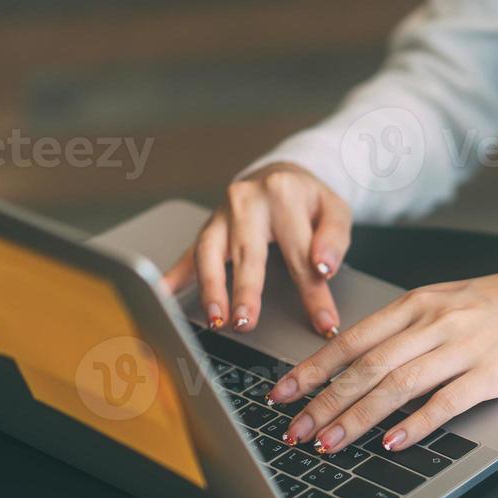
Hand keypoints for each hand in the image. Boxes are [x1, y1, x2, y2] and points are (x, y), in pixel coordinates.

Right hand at [162, 162, 350, 337]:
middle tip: (245, 322)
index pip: (300, 254)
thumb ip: (334, 239)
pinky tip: (163, 295)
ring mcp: (222, 213)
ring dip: (210, 288)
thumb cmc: (309, 199)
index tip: (323, 324)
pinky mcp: (208, 226)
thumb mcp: (335, 210)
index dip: (313, 294)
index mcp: (283, 194)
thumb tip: (324, 268)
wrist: (281, 174)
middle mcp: (247, 200)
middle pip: (247, 252)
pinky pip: (188, 253)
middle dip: (245, 291)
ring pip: (209, 251)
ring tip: (215, 318)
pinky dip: (173, 276)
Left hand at [267, 273, 497, 454]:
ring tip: (331, 443)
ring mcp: (460, 348)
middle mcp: (431, 324)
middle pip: (366, 367)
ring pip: (398, 385)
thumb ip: (395, 333)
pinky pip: (446, 401)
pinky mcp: (489, 373)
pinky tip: (393, 442)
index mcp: (412, 305)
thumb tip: (346, 367)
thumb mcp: (436, 306)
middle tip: (296, 430)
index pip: (351, 340)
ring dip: (359, 418)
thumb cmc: (488, 308)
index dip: (312, 370)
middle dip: (325, 402)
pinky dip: (416, 423)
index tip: (282, 394)